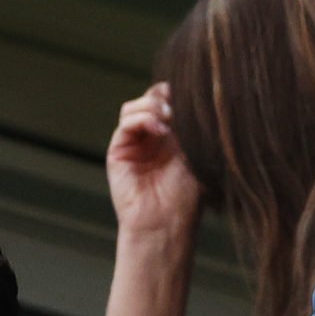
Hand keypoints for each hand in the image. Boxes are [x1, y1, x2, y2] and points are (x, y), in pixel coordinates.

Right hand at [106, 83, 201, 235]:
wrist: (168, 224)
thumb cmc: (187, 197)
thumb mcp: (196, 156)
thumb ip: (190, 129)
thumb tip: (190, 102)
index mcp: (171, 137)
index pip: (167, 103)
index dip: (175, 94)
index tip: (191, 92)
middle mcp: (150, 138)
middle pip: (148, 100)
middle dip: (162, 98)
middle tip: (176, 108)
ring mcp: (133, 144)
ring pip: (133, 108)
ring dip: (150, 106)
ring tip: (167, 117)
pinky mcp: (118, 152)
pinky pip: (125, 125)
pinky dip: (141, 120)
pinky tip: (160, 130)